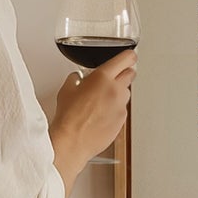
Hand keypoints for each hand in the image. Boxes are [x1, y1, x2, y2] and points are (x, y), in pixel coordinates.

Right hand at [50, 49, 136, 195]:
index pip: (126, 59)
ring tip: (102, 100)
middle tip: (115, 76)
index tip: (129, 57)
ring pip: (126, 93)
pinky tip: (101, 115)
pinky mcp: (122, 121)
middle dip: (124, 73)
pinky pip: (122, 110)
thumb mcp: (66, 90)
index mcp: (102, 78)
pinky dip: (115, 109)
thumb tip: (78, 78)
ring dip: (119, 93)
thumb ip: (76, 79)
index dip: (129, 56)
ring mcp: (121, 106)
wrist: (72, 141)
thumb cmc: (69, 117)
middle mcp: (116, 90)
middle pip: (130, 74)